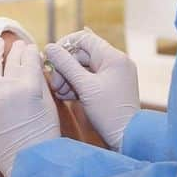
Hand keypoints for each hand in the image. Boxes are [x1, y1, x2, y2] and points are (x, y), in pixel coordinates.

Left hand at [0, 38, 59, 176]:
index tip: (30, 48)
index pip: (29, 59)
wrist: (27, 161)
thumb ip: (40, 81)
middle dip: (16, 50)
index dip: (30, 51)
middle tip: (18, 44)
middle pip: (11, 60)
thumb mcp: (49, 104)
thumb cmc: (43, 134)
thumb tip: (34, 63)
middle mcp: (8, 88)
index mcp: (29, 86)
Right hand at [44, 29, 139, 150]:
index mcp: (113, 57)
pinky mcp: (110, 86)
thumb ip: (65, 65)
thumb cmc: (108, 112)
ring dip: (68, 77)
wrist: (127, 137)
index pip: (84, 38)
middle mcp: (115, 62)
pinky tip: (66, 96)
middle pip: (82, 54)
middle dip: (65, 67)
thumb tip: (49, 47)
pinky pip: (89, 78)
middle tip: (54, 83)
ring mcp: (113, 74)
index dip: (65, 46)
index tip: (52, 59)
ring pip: (84, 67)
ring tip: (59, 92)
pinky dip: (77, 85)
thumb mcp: (84, 87)